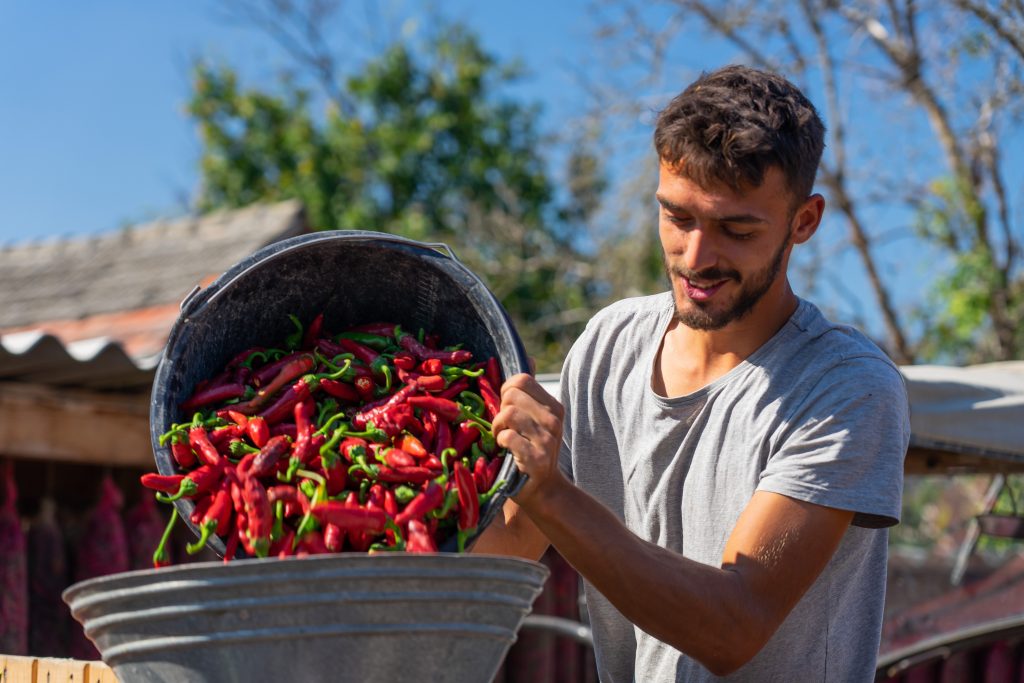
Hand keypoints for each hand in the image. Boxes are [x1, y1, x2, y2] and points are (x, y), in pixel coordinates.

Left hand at [491, 373, 565, 506]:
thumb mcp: (535, 418)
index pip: (521, 379)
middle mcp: (554, 419)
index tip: (505, 407)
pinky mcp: (536, 457)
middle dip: (499, 410)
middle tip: (503, 427)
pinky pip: (507, 436)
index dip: (505, 391)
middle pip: (511, 395)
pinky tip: (505, 450)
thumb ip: (529, 390)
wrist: (541, 488)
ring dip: (497, 427)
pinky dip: (500, 442)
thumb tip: (528, 357)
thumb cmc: (531, 448)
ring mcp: (546, 438)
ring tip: (501, 438)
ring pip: (507, 414)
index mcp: (553, 406)